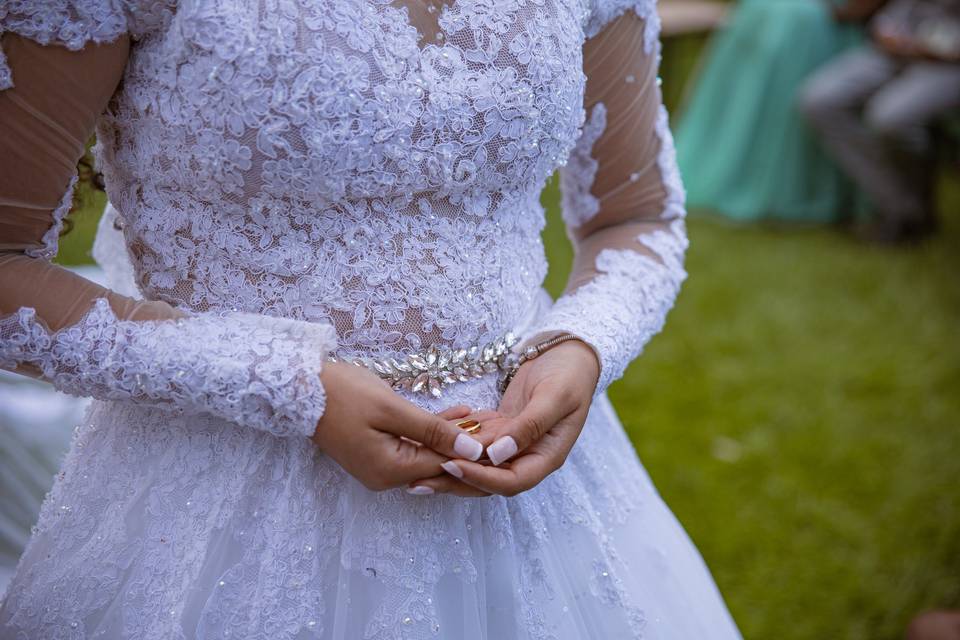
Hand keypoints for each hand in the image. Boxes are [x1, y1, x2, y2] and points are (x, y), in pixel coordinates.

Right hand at [312, 361, 485, 490]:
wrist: (300, 387)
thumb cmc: (344, 394)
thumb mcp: (392, 409)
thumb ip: (433, 431)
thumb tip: (471, 451)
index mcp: (391, 471)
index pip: (446, 467)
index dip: (475, 451)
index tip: (501, 433)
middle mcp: (386, 477)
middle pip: (439, 465)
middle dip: (468, 446)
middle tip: (498, 423)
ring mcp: (380, 466)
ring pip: (429, 454)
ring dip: (454, 436)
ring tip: (484, 415)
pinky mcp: (377, 452)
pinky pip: (414, 445)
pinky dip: (434, 431)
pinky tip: (460, 412)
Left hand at [407, 338, 600, 496]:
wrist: (571, 353)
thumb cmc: (570, 374)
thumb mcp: (555, 397)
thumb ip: (529, 427)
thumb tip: (498, 454)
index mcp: (547, 457)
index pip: (511, 482)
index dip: (480, 478)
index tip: (451, 465)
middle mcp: (528, 456)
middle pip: (488, 480)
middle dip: (454, 480)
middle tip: (418, 479)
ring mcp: (512, 443)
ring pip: (476, 462)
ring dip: (447, 462)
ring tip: (414, 462)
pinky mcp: (501, 428)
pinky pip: (473, 440)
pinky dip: (453, 438)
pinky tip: (428, 434)